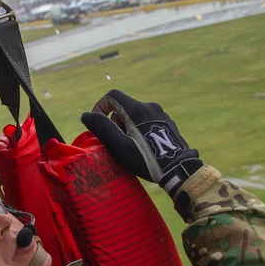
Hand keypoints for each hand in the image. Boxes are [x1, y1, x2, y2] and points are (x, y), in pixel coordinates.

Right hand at [81, 89, 202, 195]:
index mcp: (137, 109)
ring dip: (127, 128)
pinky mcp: (168, 124)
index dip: (100, 107)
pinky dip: (139, 130)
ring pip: (136, 115)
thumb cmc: (146, 160)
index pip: (112, 96)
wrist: (178, 169)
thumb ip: (102, 128)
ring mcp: (161, 114)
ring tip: (131, 148)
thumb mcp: (120, 146)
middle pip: (124, 107)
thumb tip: (86, 115)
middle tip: (116, 142)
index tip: (97, 123)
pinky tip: (144, 148)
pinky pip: (147, 121)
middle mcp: (150, 107)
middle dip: (115, 122)